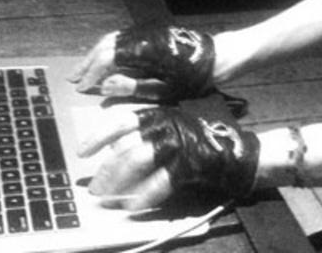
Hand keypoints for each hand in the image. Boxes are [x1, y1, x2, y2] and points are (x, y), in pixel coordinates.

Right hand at [69, 23, 215, 101]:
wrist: (216, 57)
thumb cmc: (194, 78)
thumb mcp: (164, 90)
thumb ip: (132, 88)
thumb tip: (104, 86)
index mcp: (142, 50)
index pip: (106, 59)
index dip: (91, 74)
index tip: (81, 88)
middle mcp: (140, 36)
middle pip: (104, 46)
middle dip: (87, 63)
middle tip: (73, 78)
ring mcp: (145, 31)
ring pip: (111, 40)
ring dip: (95, 54)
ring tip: (83, 70)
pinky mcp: (150, 32)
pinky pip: (122, 38)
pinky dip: (108, 49)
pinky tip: (104, 60)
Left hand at [79, 106, 259, 209]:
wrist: (238, 151)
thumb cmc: (203, 141)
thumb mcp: (174, 128)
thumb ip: (148, 136)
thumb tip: (114, 153)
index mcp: (159, 114)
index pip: (121, 122)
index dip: (99, 137)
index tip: (83, 153)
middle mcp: (166, 126)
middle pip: (126, 147)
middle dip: (106, 171)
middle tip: (96, 188)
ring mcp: (179, 144)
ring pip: (138, 161)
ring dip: (120, 183)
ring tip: (110, 199)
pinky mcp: (191, 164)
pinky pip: (161, 182)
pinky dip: (145, 195)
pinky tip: (135, 206)